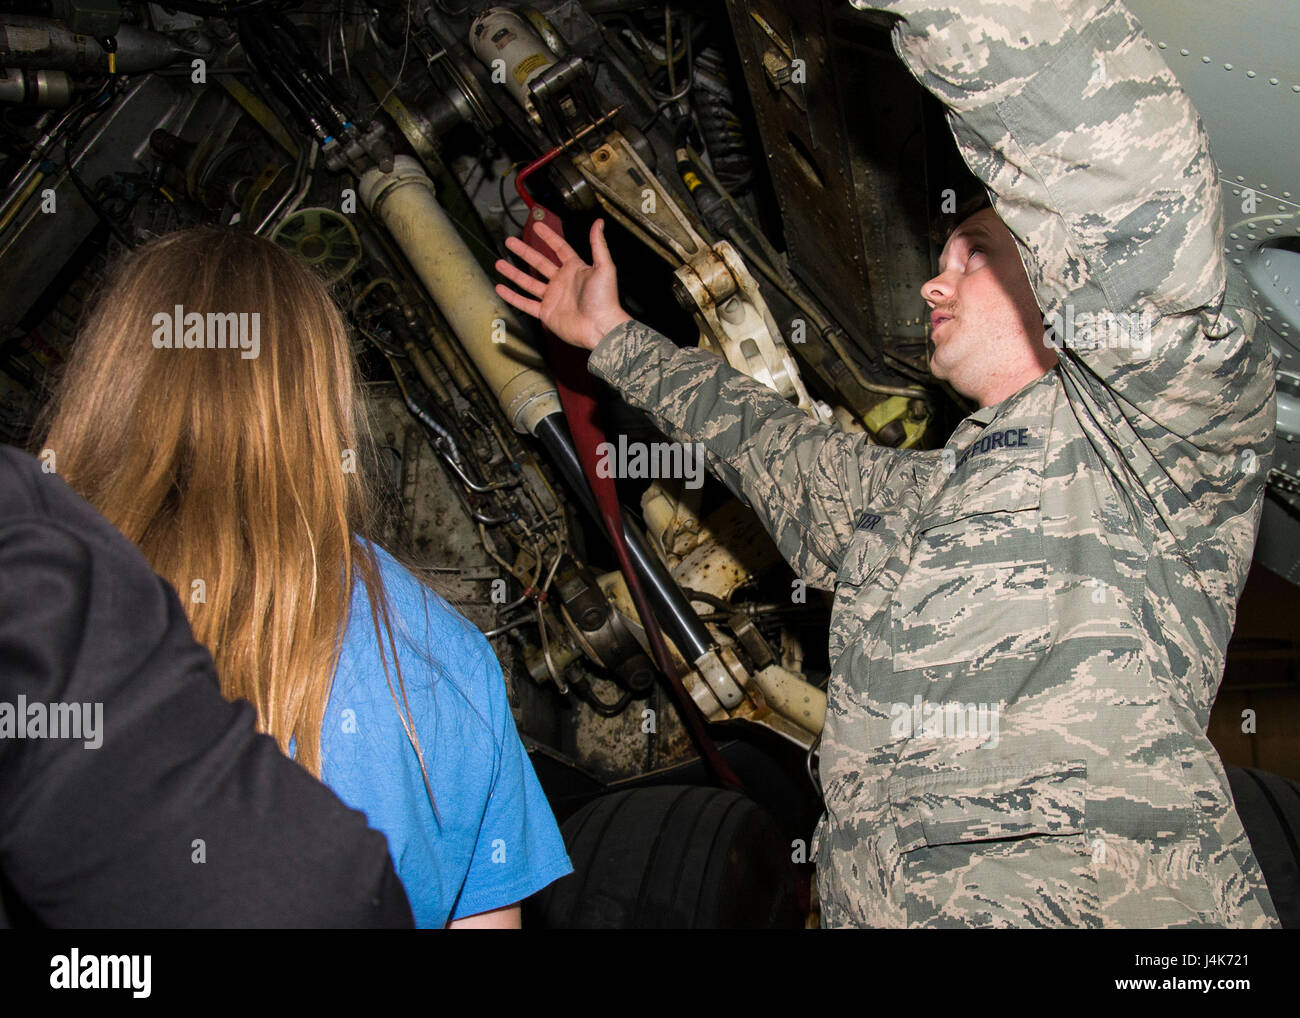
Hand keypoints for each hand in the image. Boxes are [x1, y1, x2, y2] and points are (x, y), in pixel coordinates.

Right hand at [494, 218, 631, 350]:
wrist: (600, 327)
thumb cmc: (605, 299)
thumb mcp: (604, 267)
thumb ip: (598, 244)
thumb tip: (598, 223)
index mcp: (575, 269)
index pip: (559, 248)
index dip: (548, 237)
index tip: (537, 226)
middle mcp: (562, 282)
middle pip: (539, 262)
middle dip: (524, 251)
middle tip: (510, 242)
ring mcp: (553, 298)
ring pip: (529, 282)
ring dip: (514, 272)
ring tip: (499, 263)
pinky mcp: (547, 313)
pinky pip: (526, 303)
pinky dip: (513, 297)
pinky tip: (501, 288)